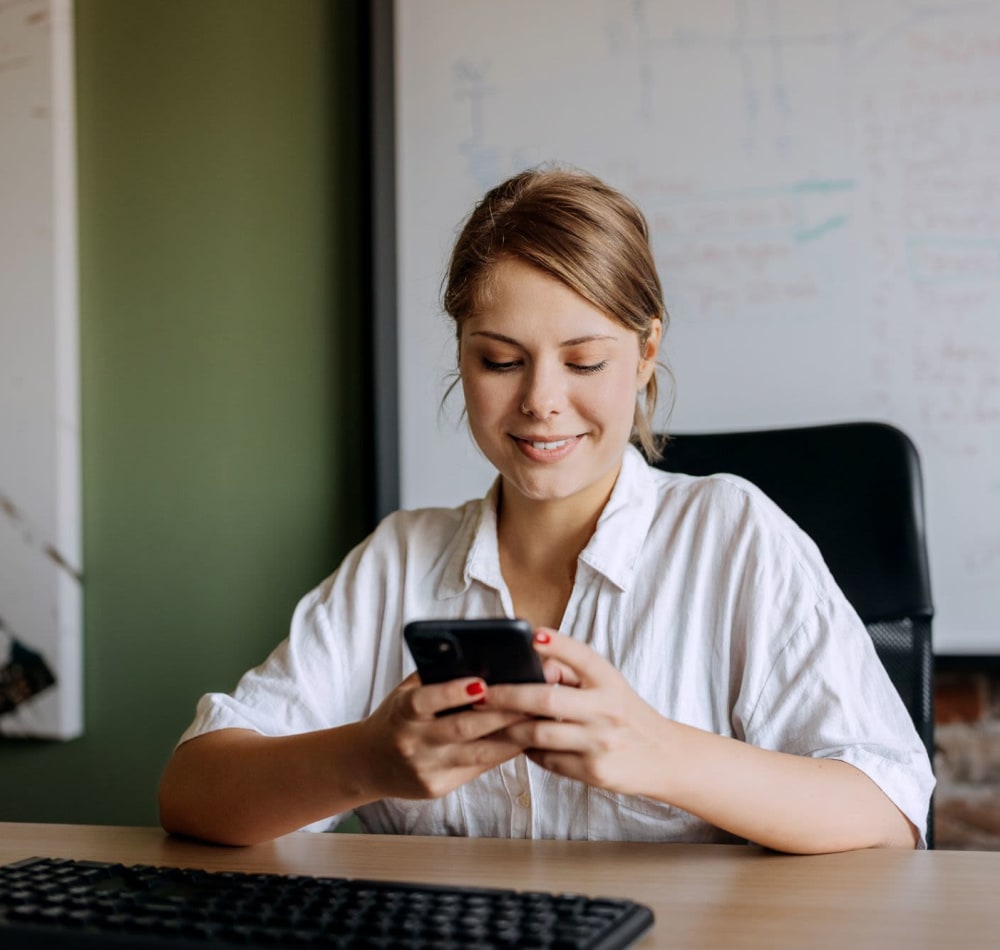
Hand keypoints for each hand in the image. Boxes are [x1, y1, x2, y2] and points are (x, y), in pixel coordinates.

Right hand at [355, 672, 533, 800]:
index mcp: (402, 711)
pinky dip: (502, 754)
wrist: (368, 763)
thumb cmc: (397, 717)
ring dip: (511, 736)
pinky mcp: (438, 788)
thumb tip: (478, 657)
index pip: (426, 700)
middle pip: (463, 728)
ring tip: (538, 720)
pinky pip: (477, 769)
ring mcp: (426, 768)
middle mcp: (412, 741)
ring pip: (477, 754)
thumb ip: (435, 677)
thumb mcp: (405, 692)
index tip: (482, 683)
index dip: (453, 692)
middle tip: (533, 698)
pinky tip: (523, 741)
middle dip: (501, 714)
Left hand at [483, 630, 669, 797]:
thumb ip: (572, 672)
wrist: (663, 757)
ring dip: (509, 727)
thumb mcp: (608, 685)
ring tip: (488, 720)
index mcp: (610, 681)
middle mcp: (607, 709)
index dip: (558, 644)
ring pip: (539, 734)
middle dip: (508, 696)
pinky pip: (547, 759)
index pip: (582, 656)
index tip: (532, 635)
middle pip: (547, 700)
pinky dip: (528, 750)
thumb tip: (532, 662)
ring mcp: (600, 742)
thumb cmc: (625, 714)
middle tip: (482, 693)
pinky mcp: (594, 771)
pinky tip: (518, 742)